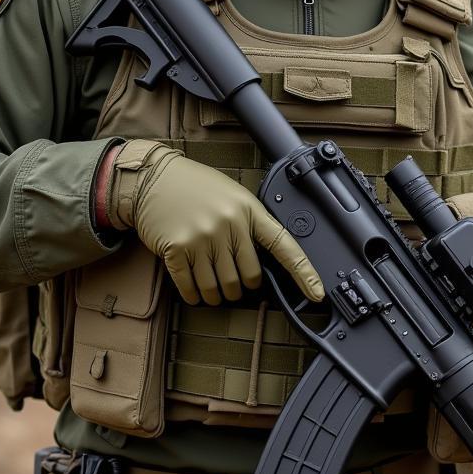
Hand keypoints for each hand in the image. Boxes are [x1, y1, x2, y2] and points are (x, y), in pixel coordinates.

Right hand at [105, 141, 323, 305]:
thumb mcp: (232, 196)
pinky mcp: (178, 249)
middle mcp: (228, 224)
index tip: (317, 294)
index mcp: (248, 209)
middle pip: (247, 279)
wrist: (155, 178)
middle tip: (230, 278)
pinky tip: (193, 288)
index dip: (303, 272)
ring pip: (219, 289)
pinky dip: (194, 295)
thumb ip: (248, 225)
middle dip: (239, 287)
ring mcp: (202, 237)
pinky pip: (191, 289)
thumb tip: (259, 267)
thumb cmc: (196, 188)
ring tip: (210, 284)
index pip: (283, 245)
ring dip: (216, 295)